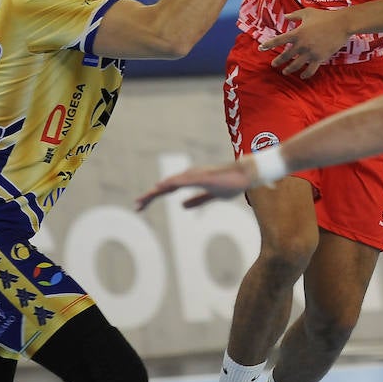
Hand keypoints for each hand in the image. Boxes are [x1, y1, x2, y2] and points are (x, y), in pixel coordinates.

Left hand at [135, 160, 254, 210]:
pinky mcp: (203, 177)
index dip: (154, 197)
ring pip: (171, 183)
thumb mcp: (211, 196)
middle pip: (165, 186)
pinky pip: (184, 180)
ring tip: (143, 198)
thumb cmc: (231, 183)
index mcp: (190, 181)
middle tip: (136, 206)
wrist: (246, 175)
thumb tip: (182, 207)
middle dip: (150, 196)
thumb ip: (197, 200)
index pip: (168, 189)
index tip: (142, 206)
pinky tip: (162, 186)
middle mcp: (190, 176)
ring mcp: (196, 175)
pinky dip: (172, 183)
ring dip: (156, 191)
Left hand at [259, 7, 352, 78]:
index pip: (278, 40)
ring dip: (289, 70)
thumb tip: (286, 17)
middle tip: (274, 64)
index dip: (268, 44)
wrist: (342, 24)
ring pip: (296, 65)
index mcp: (297, 33)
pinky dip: (306, 74)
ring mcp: (311, 53)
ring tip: (285, 72)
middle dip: (278, 61)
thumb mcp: (307, 12)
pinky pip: (310, 70)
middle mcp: (302, 45)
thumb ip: (295, 15)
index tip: (261, 48)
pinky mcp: (320, 58)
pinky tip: (302, 76)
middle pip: (285, 56)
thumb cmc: (324, 16)